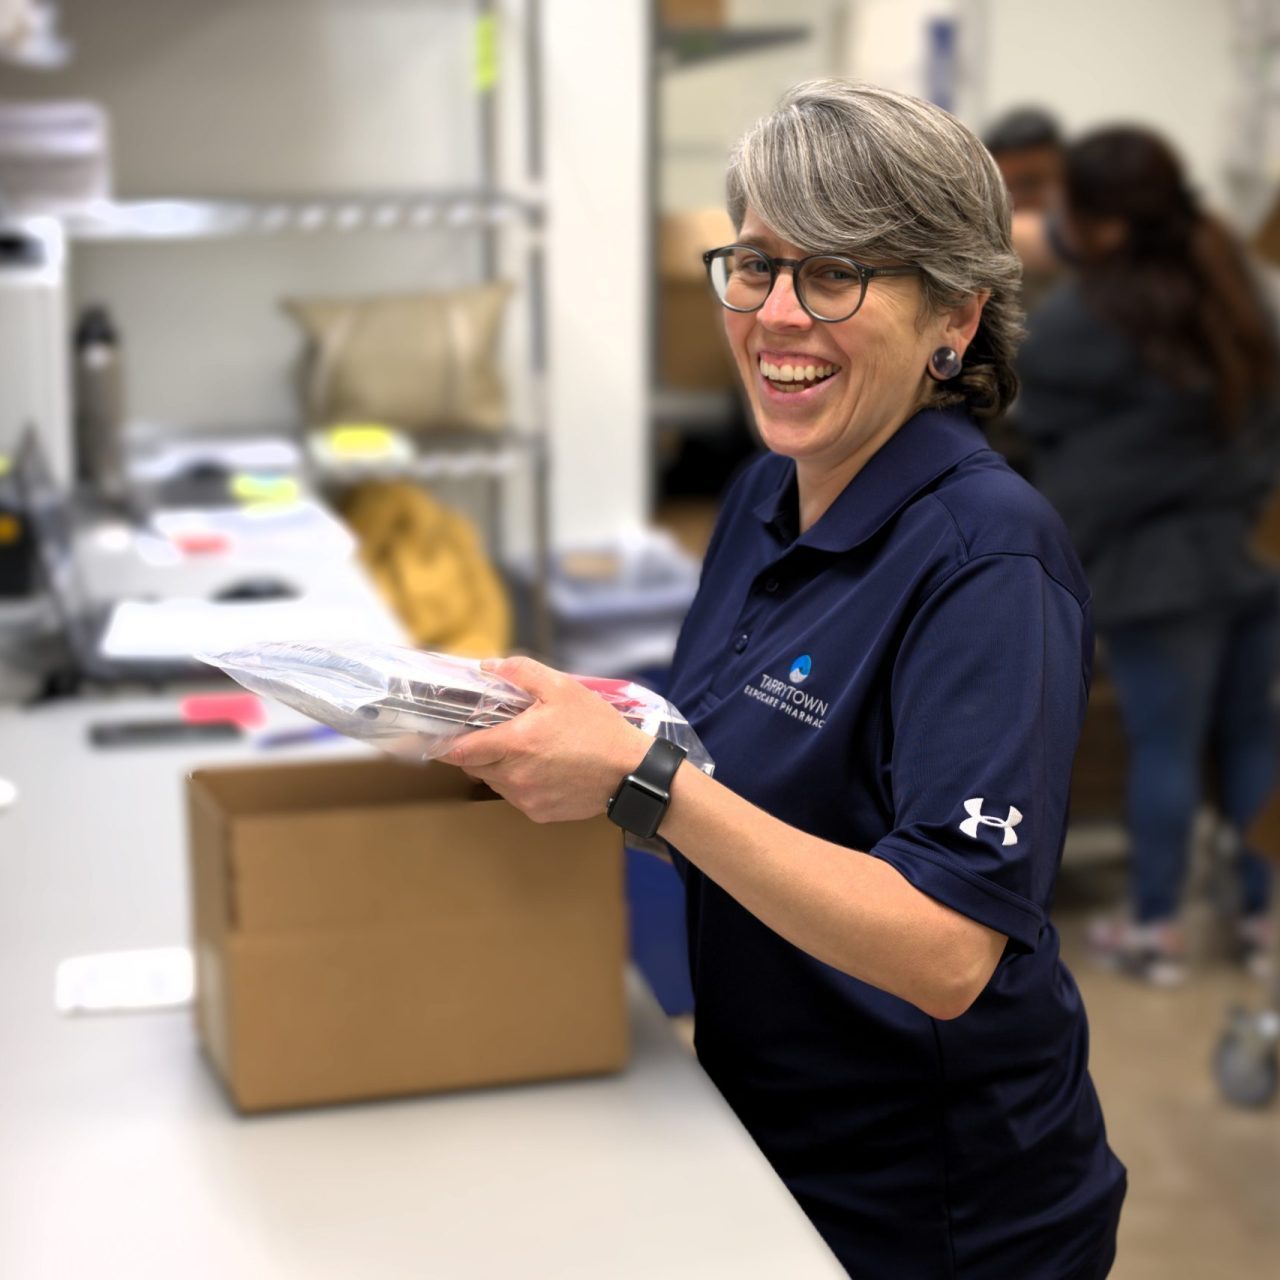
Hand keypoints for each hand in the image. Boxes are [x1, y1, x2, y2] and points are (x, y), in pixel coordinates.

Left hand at [438, 656, 652, 823]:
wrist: (629, 771)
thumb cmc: (597, 727)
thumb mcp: (562, 688)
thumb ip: (521, 673)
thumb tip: (487, 667)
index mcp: (515, 743)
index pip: (459, 750)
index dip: (444, 744)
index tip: (437, 736)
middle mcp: (514, 776)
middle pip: (474, 766)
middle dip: (478, 751)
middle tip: (497, 734)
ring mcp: (525, 799)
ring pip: (494, 782)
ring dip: (499, 767)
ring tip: (527, 750)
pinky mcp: (538, 813)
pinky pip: (516, 797)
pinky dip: (520, 784)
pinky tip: (544, 770)